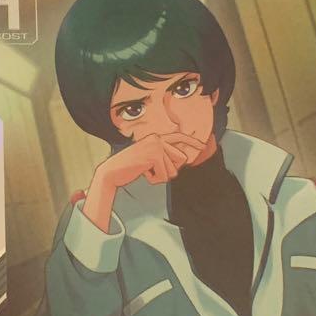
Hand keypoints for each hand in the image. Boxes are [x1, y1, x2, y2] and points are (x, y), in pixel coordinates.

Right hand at [82, 132, 206, 232]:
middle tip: (153, 170)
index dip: (192, 141)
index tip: (203, 146)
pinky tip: (143, 174)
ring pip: (173, 170)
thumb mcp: (148, 157)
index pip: (178, 136)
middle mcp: (157, 138)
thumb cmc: (129, 167)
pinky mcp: (155, 156)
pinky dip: (154, 180)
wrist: (112, 171)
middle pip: (181, 159)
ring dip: (161, 176)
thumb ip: (163, 154)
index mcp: (156, 137)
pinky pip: (164, 176)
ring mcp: (156, 146)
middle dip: (170, 170)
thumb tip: (183, 158)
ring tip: (146, 171)